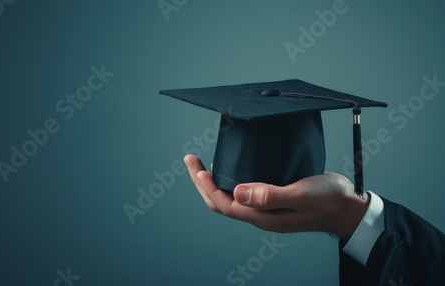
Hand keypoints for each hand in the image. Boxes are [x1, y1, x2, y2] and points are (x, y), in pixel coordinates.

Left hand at [184, 155, 369, 239]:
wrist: (348, 206)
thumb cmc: (328, 200)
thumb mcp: (300, 195)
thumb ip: (270, 195)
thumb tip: (237, 192)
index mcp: (263, 217)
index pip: (225, 204)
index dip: (208, 187)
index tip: (197, 168)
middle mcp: (261, 214)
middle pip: (221, 202)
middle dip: (202, 182)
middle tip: (191, 159)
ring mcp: (266, 208)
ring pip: (231, 197)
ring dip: (213, 181)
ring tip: (202, 164)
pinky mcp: (273, 199)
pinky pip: (244, 192)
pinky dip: (231, 180)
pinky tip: (232, 167)